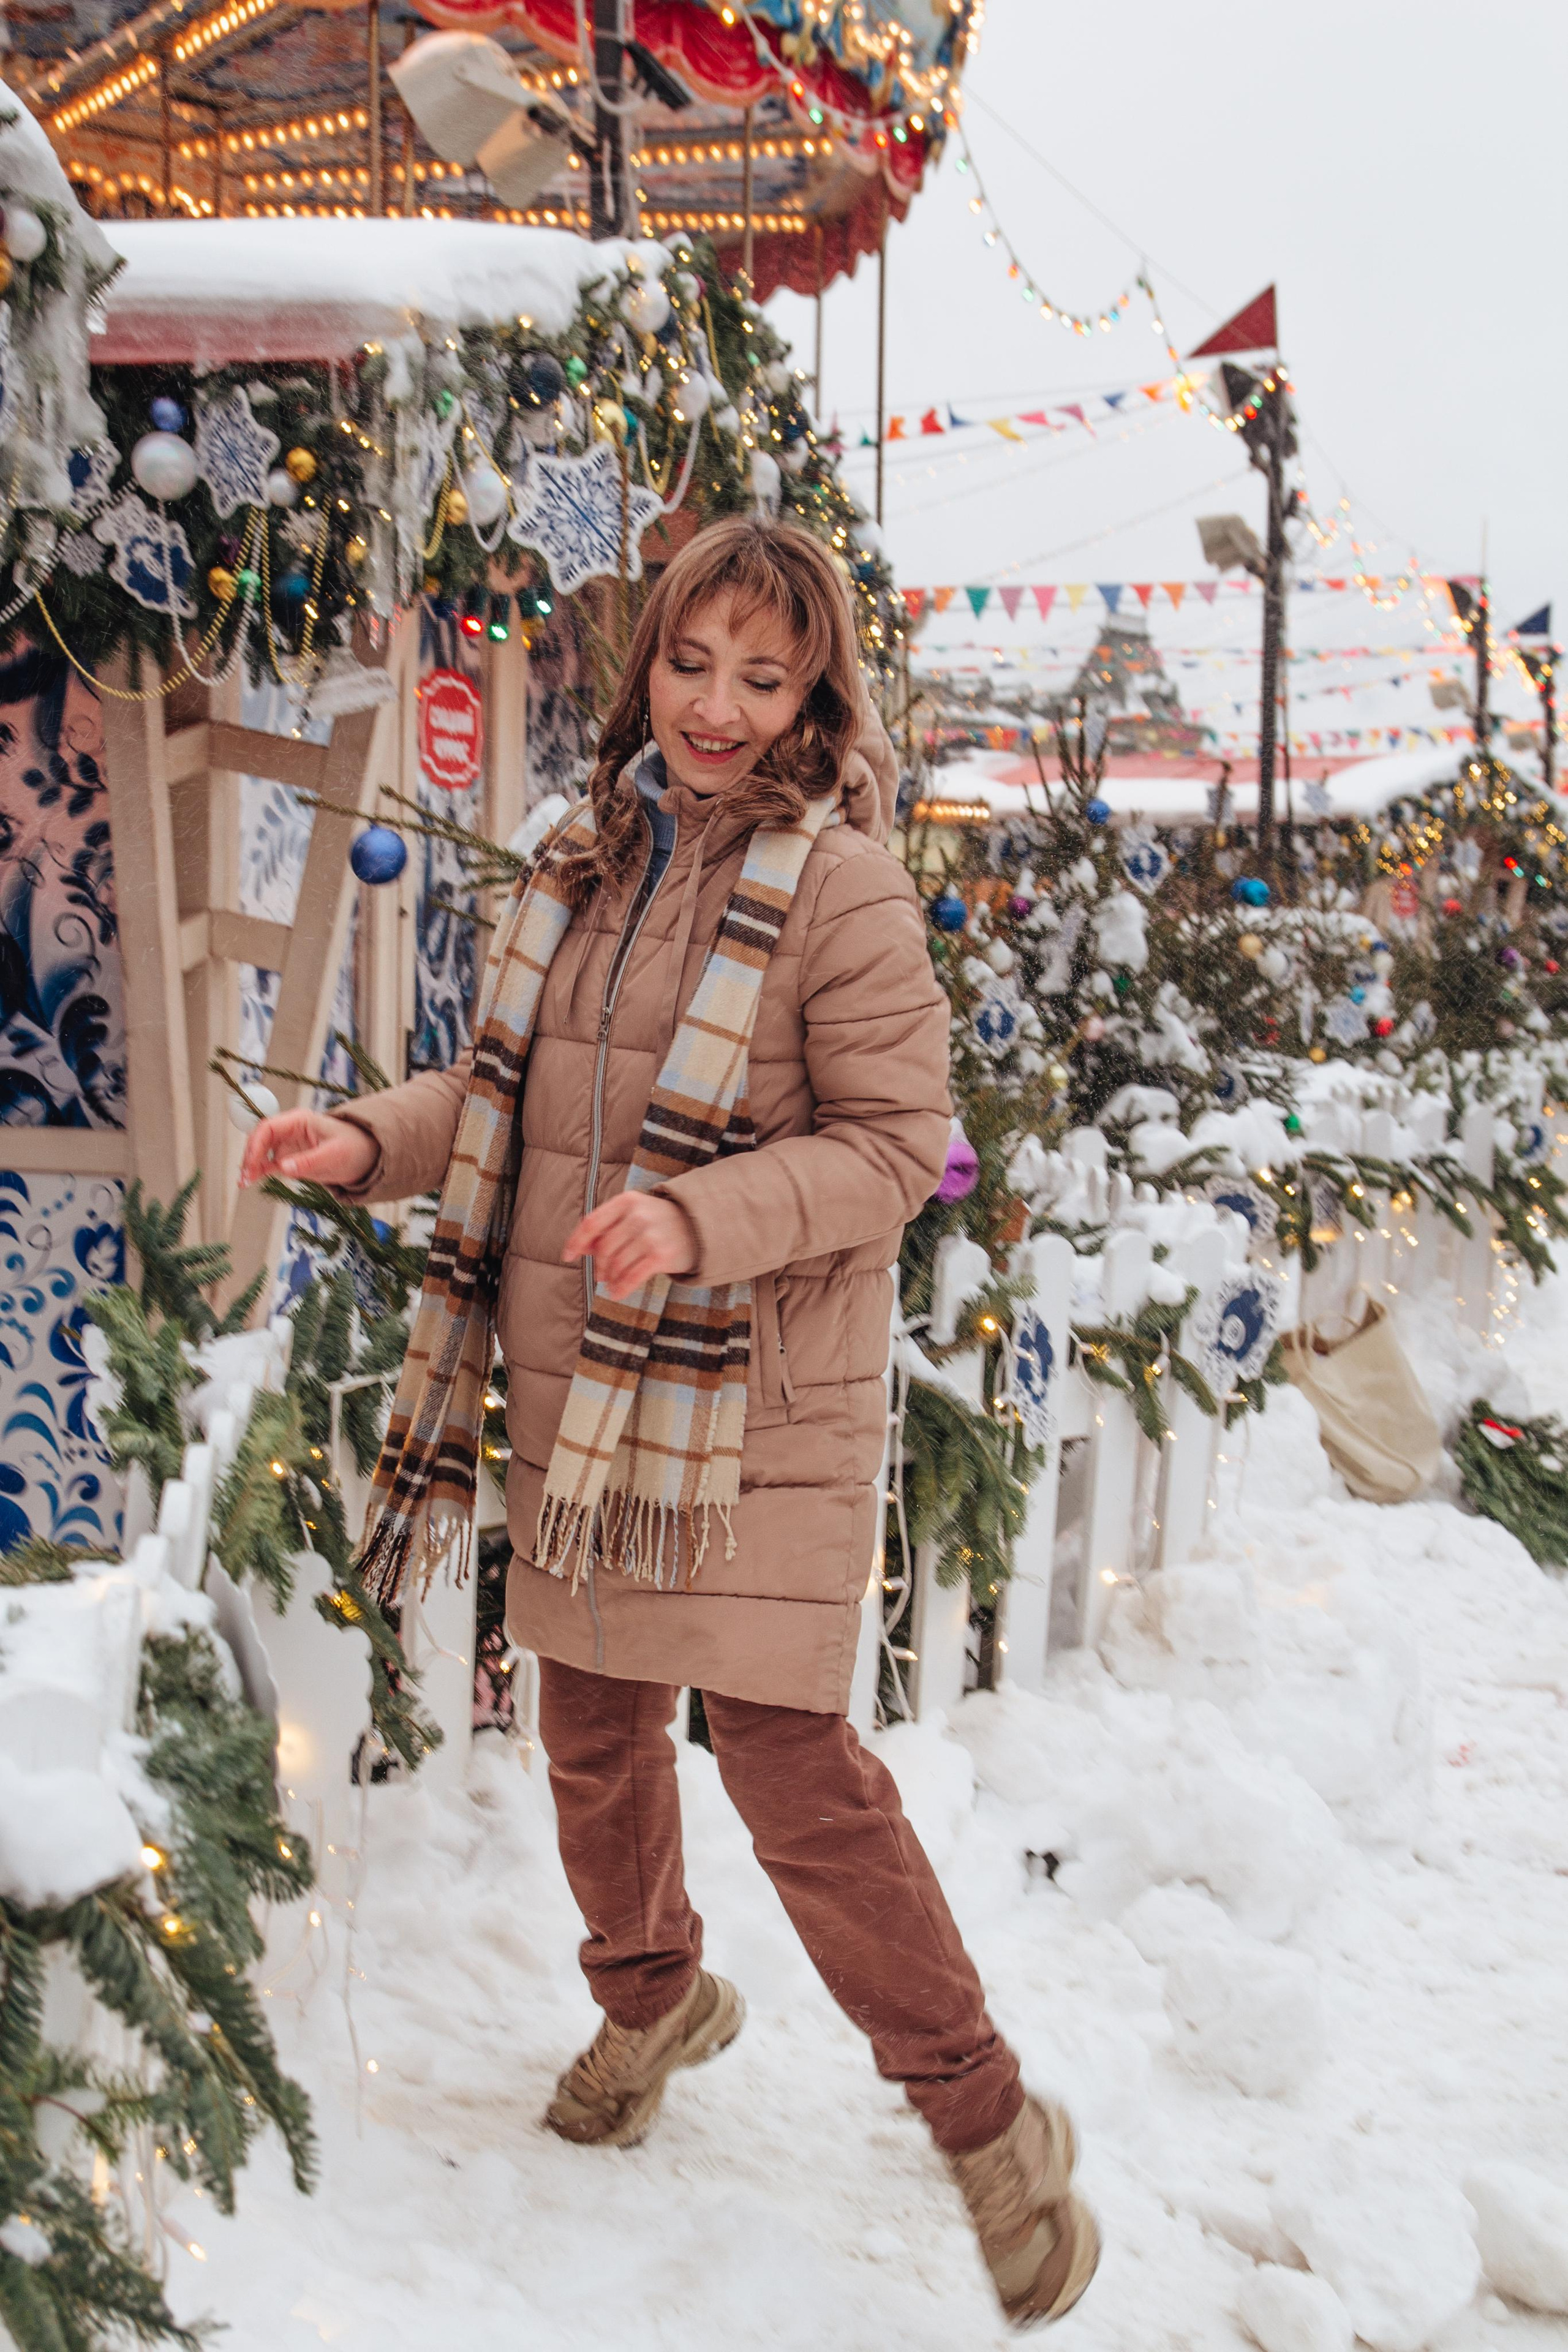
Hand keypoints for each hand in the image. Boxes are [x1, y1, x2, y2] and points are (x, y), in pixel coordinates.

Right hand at [239, 1108, 377, 1190]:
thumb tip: (283, 1167)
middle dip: (250, 1156)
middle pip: (260, 1139)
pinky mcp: (291, 1159)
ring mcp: (289, 1145)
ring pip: (261, 1152)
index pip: (268, 1128)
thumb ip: (308, 1161)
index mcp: (300, 1121)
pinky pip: (268, 1164)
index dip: (256, 1145)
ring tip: (243, 1183)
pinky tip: (249, 1181)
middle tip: (246, 1177)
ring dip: (251, 1165)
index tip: (252, 1164)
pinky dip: (258, 1172)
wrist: (367, 1158)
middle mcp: (290, 1131)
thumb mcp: (334, 1156)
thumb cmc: (355, 1149)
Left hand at [564, 1192, 696, 1300]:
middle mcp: (638, 1215)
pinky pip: (632, 1277)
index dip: (576, 1241)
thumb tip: (580, 1247)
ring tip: (611, 1283)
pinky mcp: (662, 1255)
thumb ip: (607, 1228)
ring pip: (616, 1264)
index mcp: (627, 1201)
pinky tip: (617, 1293)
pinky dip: (621, 1288)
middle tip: (601, 1275)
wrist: (699, 1227)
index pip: (592, 1222)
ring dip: (610, 1278)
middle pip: (604, 1248)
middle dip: (598, 1266)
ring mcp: (651, 1235)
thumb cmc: (659, 1222)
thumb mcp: (633, 1215)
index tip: (567, 1256)